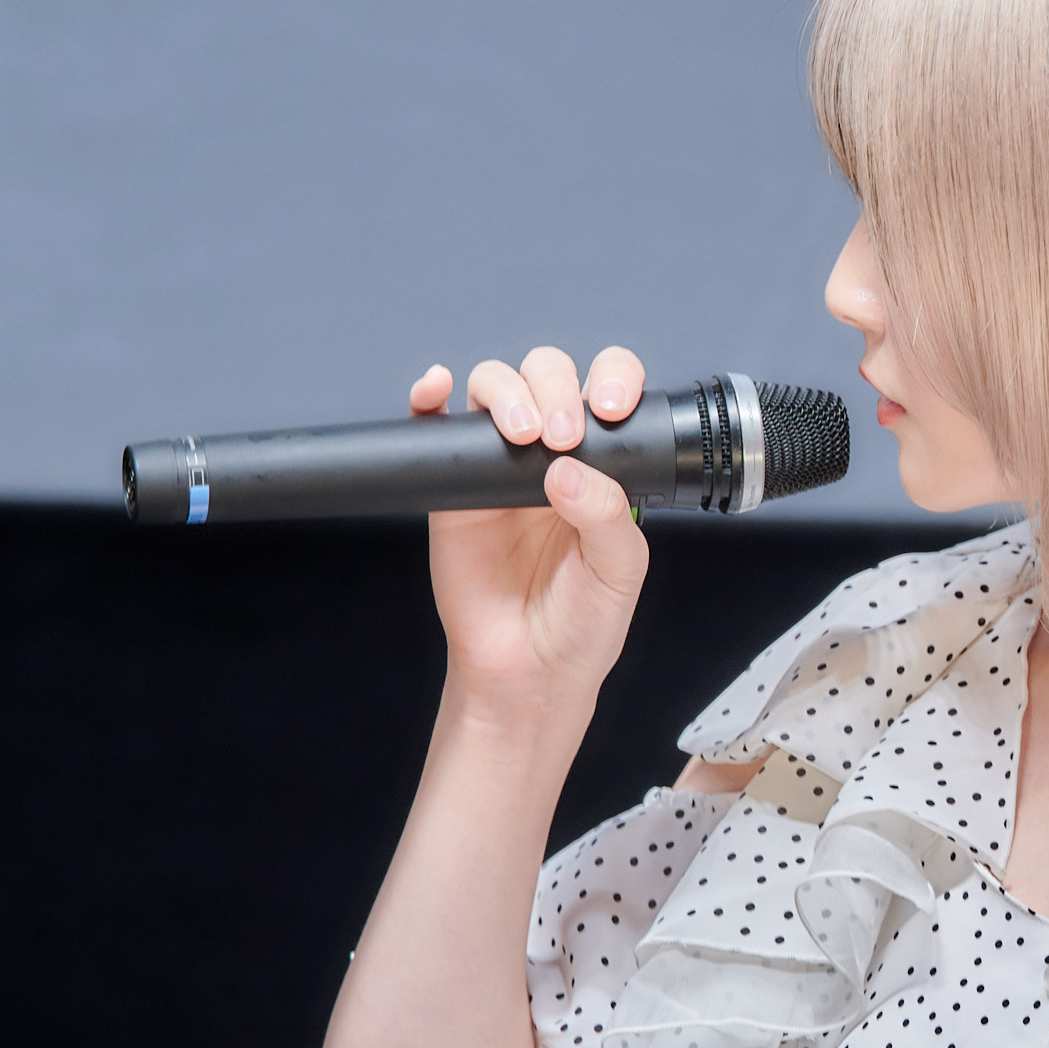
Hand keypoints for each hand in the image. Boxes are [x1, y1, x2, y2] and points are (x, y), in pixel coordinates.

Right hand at [406, 345, 648, 720]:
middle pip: (546, 376)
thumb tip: (566, 469)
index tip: (612, 409)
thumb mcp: (619, 571)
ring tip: (521, 434)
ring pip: (494, 389)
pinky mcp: (451, 488)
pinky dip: (429, 399)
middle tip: (559, 436)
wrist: (526, 672)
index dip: (613, 380)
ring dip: (505, 393)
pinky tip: (436, 391)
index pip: (609, 393)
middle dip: (554, 388)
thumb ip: (606, 515)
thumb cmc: (581, 624)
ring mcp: (498, 467)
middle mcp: (552, 455)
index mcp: (603, 466)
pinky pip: (434, 429)